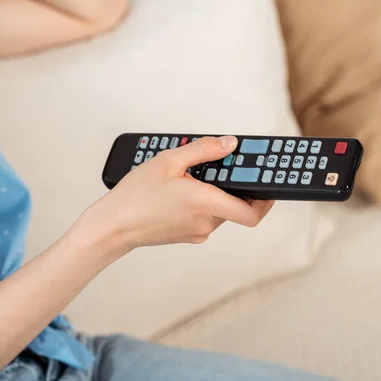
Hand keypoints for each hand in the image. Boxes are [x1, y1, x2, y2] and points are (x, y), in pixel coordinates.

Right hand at [85, 136, 274, 252]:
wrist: (111, 227)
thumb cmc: (135, 196)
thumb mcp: (169, 161)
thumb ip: (204, 150)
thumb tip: (230, 143)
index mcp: (206, 204)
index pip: (252, 213)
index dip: (267, 201)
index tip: (269, 187)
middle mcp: (206, 223)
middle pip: (234, 205)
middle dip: (230, 185)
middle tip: (216, 166)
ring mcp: (196, 232)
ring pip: (217, 210)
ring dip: (212, 193)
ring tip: (188, 176)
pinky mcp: (186, 236)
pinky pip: (203, 217)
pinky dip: (199, 203)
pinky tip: (178, 191)